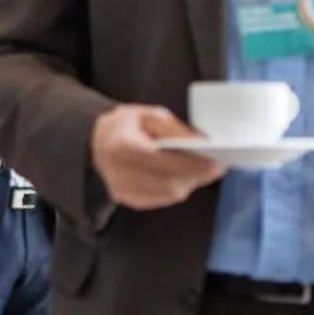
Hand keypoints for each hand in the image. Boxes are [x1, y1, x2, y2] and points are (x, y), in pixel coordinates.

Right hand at [90, 104, 224, 210]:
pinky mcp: (127, 200)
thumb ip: (174, 128)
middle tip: (217, 167)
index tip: (216, 162)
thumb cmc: (126, 125)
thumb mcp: (149, 114)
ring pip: (168, 194)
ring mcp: (121, 190)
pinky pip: (161, 199)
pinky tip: (185, 177)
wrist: (96, 142)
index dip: (190, 164)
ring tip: (205, 171)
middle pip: (167, 181)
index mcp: (121, 146)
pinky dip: (178, 188)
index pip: (161, 160)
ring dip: (190, 182)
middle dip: (196, 175)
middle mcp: (118, 172)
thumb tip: (202, 142)